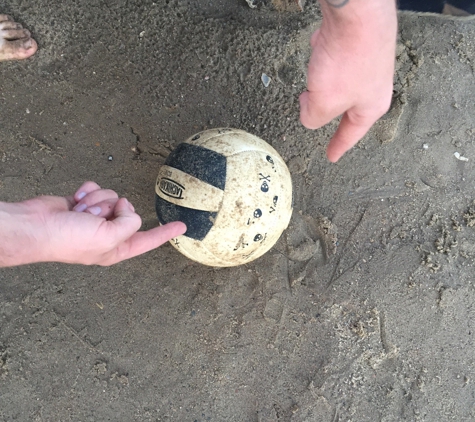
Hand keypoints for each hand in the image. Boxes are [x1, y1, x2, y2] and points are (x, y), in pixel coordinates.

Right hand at [1, 181, 185, 265]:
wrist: (34, 226)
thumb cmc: (68, 239)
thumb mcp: (108, 238)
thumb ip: (129, 225)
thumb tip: (127, 209)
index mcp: (116, 249)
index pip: (147, 240)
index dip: (165, 233)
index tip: (182, 226)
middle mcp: (108, 233)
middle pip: (128, 211)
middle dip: (113, 209)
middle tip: (95, 217)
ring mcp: (95, 218)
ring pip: (113, 196)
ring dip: (97, 201)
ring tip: (80, 212)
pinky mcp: (84, 203)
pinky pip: (97, 189)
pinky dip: (87, 192)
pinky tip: (75, 200)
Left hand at [300, 0, 397, 161]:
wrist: (358, 11)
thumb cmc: (349, 59)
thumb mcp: (324, 103)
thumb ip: (313, 118)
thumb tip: (309, 111)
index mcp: (370, 107)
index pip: (350, 135)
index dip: (337, 147)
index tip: (332, 156)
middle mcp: (373, 86)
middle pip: (341, 105)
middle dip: (323, 103)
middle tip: (311, 101)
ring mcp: (366, 63)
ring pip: (334, 80)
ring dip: (321, 75)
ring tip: (320, 64)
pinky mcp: (356, 43)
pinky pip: (332, 56)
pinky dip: (323, 54)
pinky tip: (322, 44)